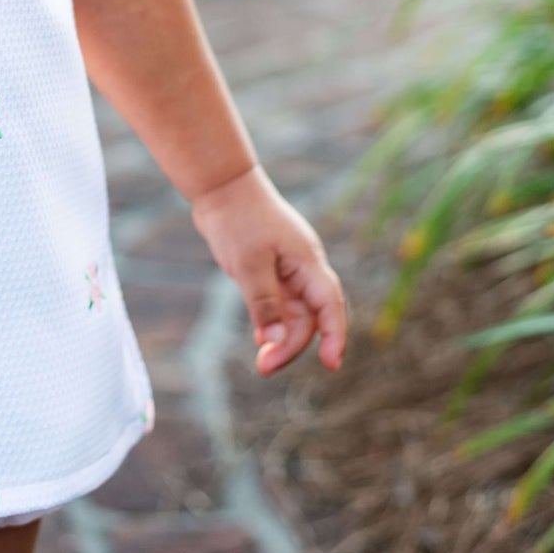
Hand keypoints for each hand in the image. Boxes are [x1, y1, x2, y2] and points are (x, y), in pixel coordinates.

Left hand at [188, 164, 346, 374]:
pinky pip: (277, 303)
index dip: (334, 335)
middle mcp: (302, 266)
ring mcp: (286, 267)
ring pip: (293, 312)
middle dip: (292, 344)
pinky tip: (260, 338)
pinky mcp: (269, 268)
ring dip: (279, 337)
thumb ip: (264, 303)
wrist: (219, 185)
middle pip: (309, 315)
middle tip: (265, 367)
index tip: (331, 365)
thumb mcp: (248, 264)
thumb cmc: (238, 219)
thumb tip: (275, 342)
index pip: (330, 304)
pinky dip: (270, 321)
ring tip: (262, 361)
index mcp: (307, 261)